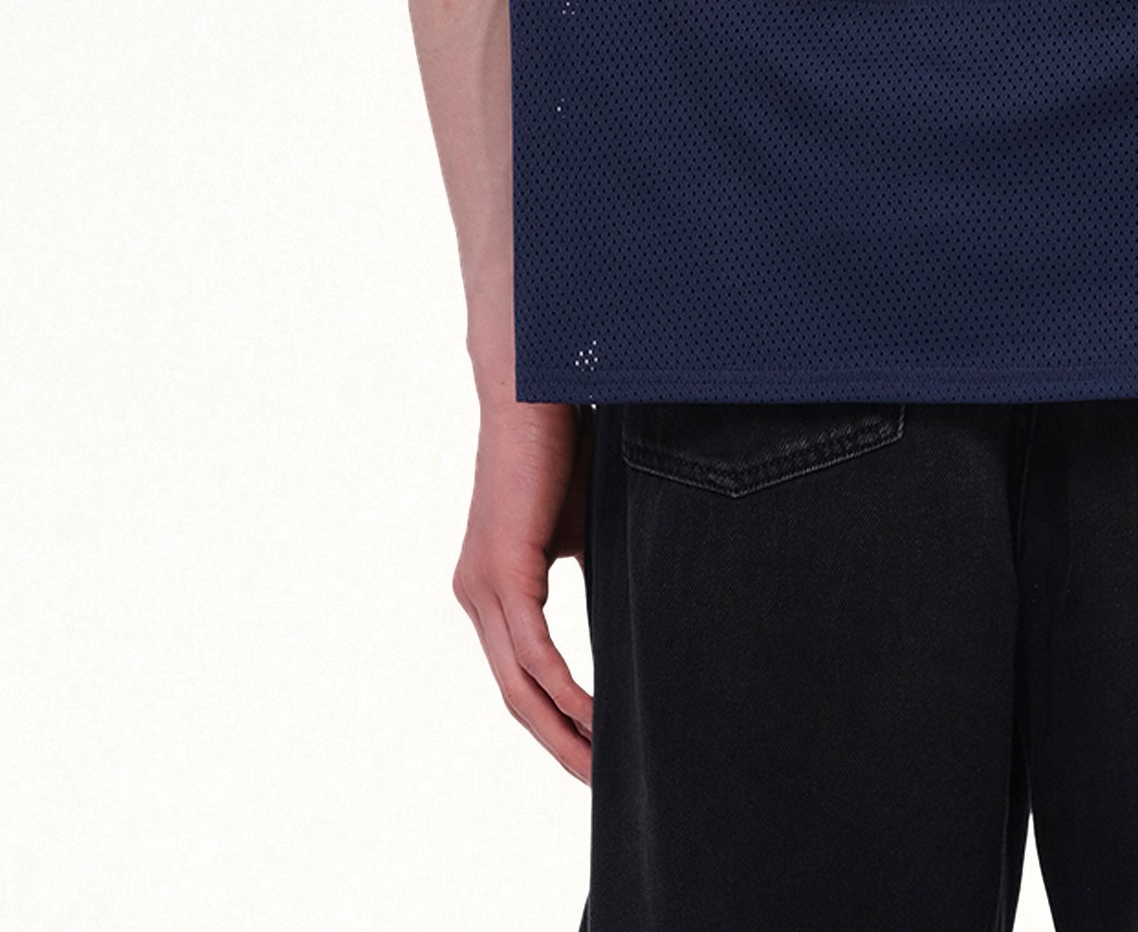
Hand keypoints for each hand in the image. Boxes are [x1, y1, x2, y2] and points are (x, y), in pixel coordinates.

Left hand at [452, 398, 593, 779]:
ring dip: (563, 729)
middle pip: (515, 695)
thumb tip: (630, 613)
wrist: (538, 387)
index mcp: (491, 587)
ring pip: (520, 684)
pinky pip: (533, 651)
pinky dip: (564, 689)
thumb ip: (589, 574)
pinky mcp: (503, 570)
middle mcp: (477, 594)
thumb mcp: (580, 527)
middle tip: (600, 780)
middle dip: (558, 743)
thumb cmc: (562, 448)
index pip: (521, 674)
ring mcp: (484, 585)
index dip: (555, 719)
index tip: (595, 749)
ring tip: (601, 762)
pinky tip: (594, 713)